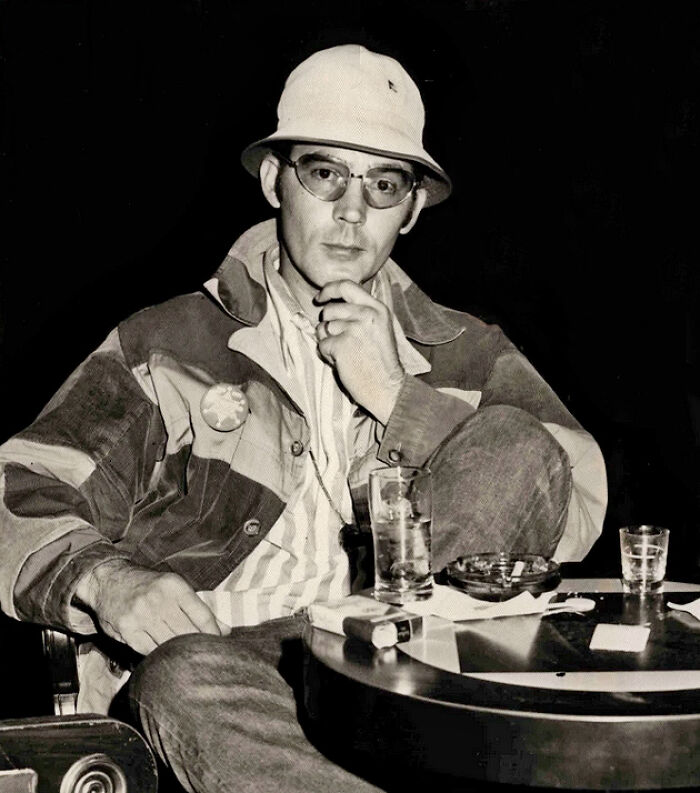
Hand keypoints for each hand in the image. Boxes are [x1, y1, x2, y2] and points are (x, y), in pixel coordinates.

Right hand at [75, 559, 229, 654]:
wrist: (109, 581)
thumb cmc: (149, 586)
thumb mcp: (175, 587)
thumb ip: (199, 609)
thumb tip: (225, 630)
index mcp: (174, 586)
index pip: (202, 616)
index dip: (214, 634)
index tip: (220, 643)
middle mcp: (158, 600)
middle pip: (187, 633)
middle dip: (198, 646)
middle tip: (206, 655)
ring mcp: (141, 616)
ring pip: (169, 644)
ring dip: (179, 654)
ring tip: (187, 658)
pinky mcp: (126, 631)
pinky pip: (149, 651)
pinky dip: (159, 656)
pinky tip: (166, 657)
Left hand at [315, 280, 405, 423]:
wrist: (387, 387)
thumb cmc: (381, 361)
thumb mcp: (380, 328)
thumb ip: (362, 313)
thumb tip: (331, 304)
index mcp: (377, 308)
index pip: (346, 286)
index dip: (328, 289)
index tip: (320, 297)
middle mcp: (366, 314)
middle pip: (330, 309)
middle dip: (328, 324)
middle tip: (340, 340)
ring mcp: (353, 329)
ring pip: (324, 328)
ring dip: (328, 342)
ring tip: (345, 354)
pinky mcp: (341, 345)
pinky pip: (322, 345)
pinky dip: (327, 355)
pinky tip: (342, 362)